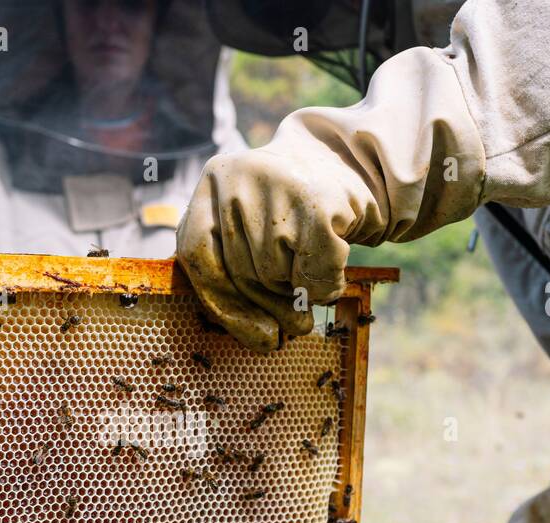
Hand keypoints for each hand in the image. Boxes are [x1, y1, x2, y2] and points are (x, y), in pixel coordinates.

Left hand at [176, 47, 485, 352]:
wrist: (350, 161)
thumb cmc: (294, 209)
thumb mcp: (250, 224)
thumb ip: (235, 267)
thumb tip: (259, 335)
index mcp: (212, 182)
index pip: (198, 254)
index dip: (222, 302)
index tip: (253, 333)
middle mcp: (239, 178)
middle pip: (240, 271)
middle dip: (268, 305)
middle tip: (294, 323)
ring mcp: (277, 186)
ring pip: (275, 275)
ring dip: (298, 292)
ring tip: (311, 280)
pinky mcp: (317, 202)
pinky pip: (313, 273)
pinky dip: (325, 285)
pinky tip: (332, 276)